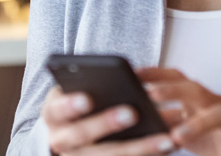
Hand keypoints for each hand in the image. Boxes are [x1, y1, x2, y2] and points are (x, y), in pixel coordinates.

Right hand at [41, 86, 174, 155]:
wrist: (64, 130)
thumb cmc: (74, 99)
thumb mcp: (71, 89)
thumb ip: (86, 81)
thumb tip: (119, 72)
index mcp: (52, 114)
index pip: (57, 109)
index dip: (70, 105)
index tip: (87, 98)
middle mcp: (61, 140)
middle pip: (82, 136)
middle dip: (106, 124)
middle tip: (132, 113)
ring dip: (140, 148)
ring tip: (166, 136)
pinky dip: (147, 155)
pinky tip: (168, 144)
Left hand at [137, 68, 220, 155]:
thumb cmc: (211, 133)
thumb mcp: (188, 121)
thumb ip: (167, 116)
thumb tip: (132, 112)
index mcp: (198, 97)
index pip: (176, 78)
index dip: (156, 73)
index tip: (134, 72)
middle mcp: (214, 103)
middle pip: (195, 90)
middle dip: (173, 90)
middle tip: (151, 95)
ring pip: (218, 115)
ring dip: (197, 125)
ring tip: (176, 137)